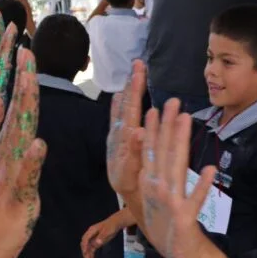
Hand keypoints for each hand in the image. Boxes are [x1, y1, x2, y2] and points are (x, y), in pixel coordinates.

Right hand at [80, 214, 125, 257]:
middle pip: (85, 244)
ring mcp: (93, 238)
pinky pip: (92, 248)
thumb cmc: (111, 226)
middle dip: (85, 252)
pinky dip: (92, 254)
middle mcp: (91, 235)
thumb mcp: (107, 231)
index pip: (85, 239)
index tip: (85, 253)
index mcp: (91, 231)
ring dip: (88, 254)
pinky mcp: (97, 241)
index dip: (85, 246)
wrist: (115, 223)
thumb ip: (102, 237)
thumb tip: (96, 243)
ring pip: (88, 247)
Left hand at [106, 61, 146, 196]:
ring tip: (133, 72)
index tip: (139, 72)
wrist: (124, 194)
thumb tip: (139, 131)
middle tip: (138, 63)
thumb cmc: (131, 185)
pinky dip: (121, 103)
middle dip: (132, 84)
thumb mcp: (132, 173)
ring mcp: (117, 136)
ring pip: (122, 108)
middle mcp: (118, 134)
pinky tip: (121, 94)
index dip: (134, 91)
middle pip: (125, 105)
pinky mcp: (118, 140)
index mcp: (123, 140)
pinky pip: (119, 117)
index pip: (129, 110)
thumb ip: (134, 153)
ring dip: (128, 90)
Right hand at [138, 98, 214, 257]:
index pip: (150, 151)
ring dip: (179, 142)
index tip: (155, 107)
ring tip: (185, 120)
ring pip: (175, 167)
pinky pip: (195, 199)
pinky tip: (210, 169)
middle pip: (162, 152)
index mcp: (150, 184)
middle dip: (166, 126)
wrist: (180, 256)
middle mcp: (156, 189)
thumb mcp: (159, 197)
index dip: (153, 129)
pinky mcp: (184, 218)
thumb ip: (158, 175)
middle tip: (171, 101)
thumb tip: (157, 152)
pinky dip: (201, 185)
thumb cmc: (168, 226)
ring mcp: (169, 202)